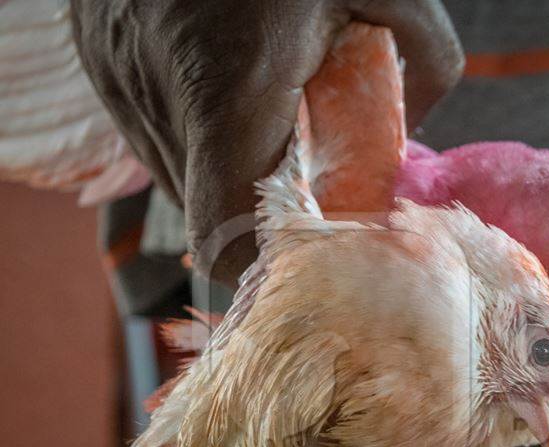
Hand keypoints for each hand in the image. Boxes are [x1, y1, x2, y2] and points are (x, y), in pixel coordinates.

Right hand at [70, 0, 462, 284]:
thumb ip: (425, 66)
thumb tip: (415, 130)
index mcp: (231, 84)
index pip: (223, 233)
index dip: (266, 265)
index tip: (309, 257)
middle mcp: (160, 90)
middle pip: (204, 211)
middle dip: (260, 212)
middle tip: (307, 179)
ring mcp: (118, 73)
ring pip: (173, 173)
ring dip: (224, 169)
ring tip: (268, 120)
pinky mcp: (100, 55)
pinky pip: (150, 128)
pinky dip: (193, 131)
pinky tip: (227, 87)